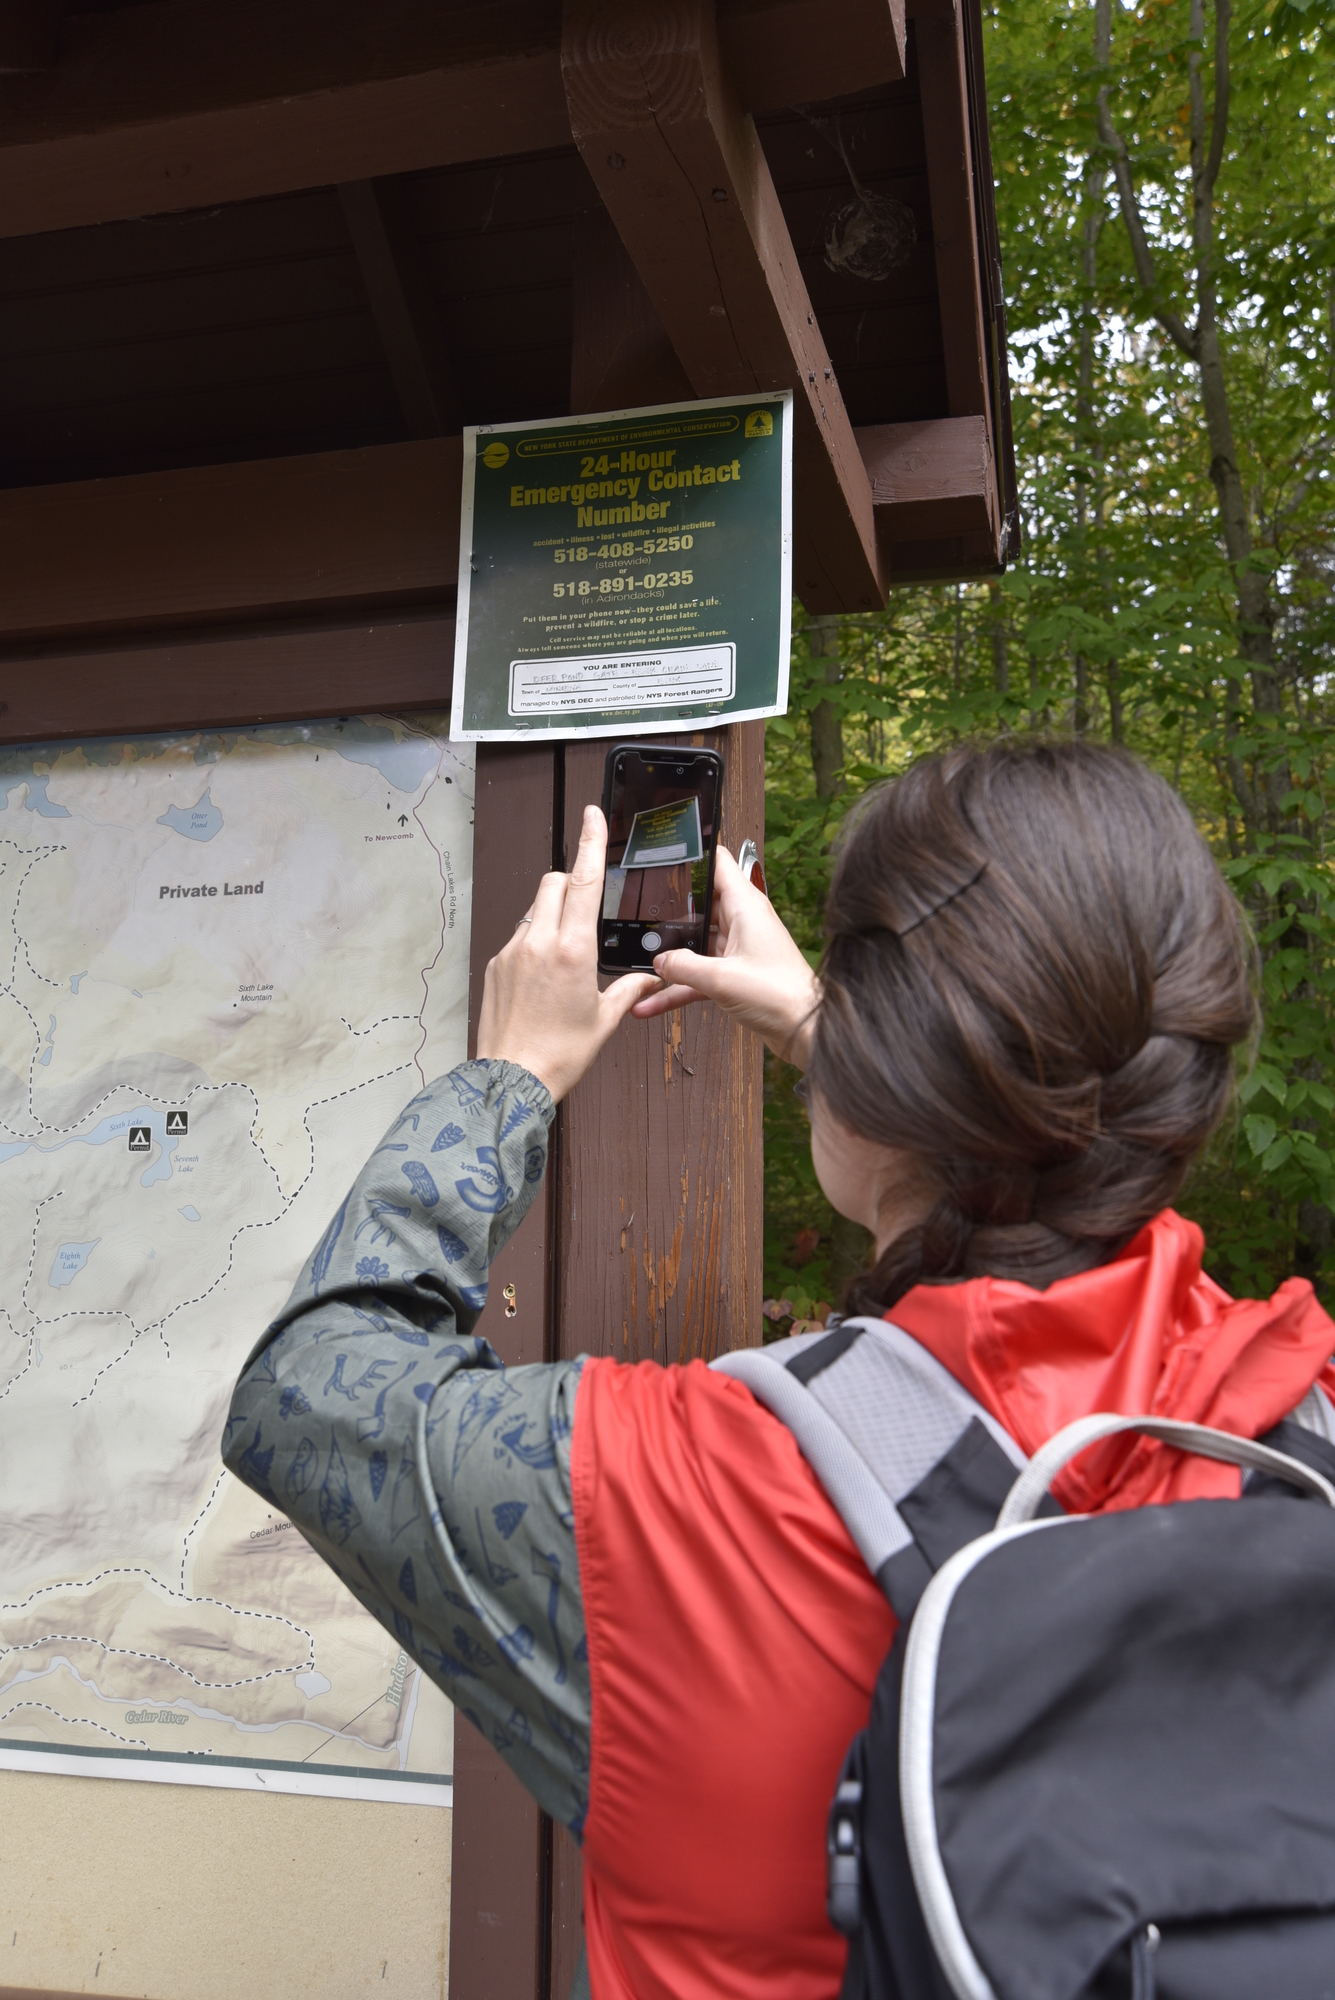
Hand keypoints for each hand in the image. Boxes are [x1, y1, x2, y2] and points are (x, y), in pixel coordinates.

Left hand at [475, 806, 660, 1101]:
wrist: (511, 1079)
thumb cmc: (559, 1054)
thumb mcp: (605, 1019)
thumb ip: (629, 988)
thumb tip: (649, 977)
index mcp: (572, 949)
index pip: (583, 881)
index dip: (590, 843)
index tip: (591, 815)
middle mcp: (538, 942)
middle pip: (553, 882)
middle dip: (572, 883)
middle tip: (587, 908)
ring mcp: (511, 951)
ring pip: (534, 909)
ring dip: (553, 915)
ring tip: (566, 957)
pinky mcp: (495, 965)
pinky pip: (519, 936)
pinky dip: (535, 942)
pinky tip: (544, 977)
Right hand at [631, 844, 818, 1065]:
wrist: (805, 1030)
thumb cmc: (780, 996)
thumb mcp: (721, 979)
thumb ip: (684, 966)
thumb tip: (660, 961)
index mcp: (746, 907)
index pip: (718, 865)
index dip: (694, 857)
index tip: (667, 855)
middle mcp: (743, 923)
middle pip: (701, 907)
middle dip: (671, 916)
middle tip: (641, 920)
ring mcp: (739, 949)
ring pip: (697, 945)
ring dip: (672, 958)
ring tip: (641, 965)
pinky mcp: (737, 974)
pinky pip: (700, 975)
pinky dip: (679, 988)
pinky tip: (653, 1003)